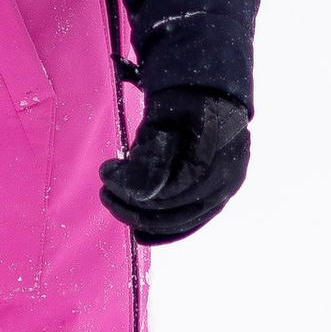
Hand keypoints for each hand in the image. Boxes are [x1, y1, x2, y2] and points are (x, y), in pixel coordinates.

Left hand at [98, 89, 249, 243]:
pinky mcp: (218, 199)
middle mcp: (225, 179)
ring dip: (141, 217)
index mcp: (212, 154)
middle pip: (172, 209)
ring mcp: (225, 192)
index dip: (130, 186)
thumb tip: (137, 192)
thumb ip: (151, 153)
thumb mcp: (161, 119)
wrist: (209, 98)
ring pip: (180, 221)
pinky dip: (163, 231)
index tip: (105, 172)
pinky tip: (139, 233)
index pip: (166, 188)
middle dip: (131, 203)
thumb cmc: (180, 105)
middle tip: (105, 192)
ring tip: (114, 202)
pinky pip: (190, 223)